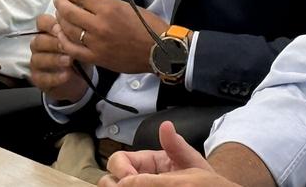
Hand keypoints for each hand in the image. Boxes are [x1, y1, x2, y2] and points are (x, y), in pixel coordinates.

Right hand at [29, 13, 88, 102]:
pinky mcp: (37, 78)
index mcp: (47, 32)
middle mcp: (39, 46)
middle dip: (54, 43)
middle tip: (67, 46)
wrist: (80, 78)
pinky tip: (67, 74)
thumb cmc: (78, 56)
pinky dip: (54, 77)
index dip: (49, 24)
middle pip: (39, 41)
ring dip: (54, 59)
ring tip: (69, 61)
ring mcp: (36, 62)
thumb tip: (76, 26)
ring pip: (38, 59)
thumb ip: (74, 35)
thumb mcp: (80, 44)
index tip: (61, 29)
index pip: (41, 22)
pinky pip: (41, 77)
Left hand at [54, 0, 168, 73]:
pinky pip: (72, 49)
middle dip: (60, 3)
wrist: (159, 50)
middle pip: (69, 12)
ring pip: (67, 30)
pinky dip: (64, 41)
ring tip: (59, 16)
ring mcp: (96, 42)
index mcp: (109, 8)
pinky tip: (61, 36)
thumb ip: (106, 4)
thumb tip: (87, 1)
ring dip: (60, 21)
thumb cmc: (148, 26)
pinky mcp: (96, 57)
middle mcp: (99, 24)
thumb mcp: (128, 6)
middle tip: (58, 0)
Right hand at [100, 122, 231, 185]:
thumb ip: (176, 145)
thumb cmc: (197, 177)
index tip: (131, 179)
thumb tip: (166, 125)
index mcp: (144, 161)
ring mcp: (136, 185)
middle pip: (108, 177)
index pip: (118, 159)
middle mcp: (135, 175)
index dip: (120, 169)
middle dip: (113, 183)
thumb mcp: (189, 161)